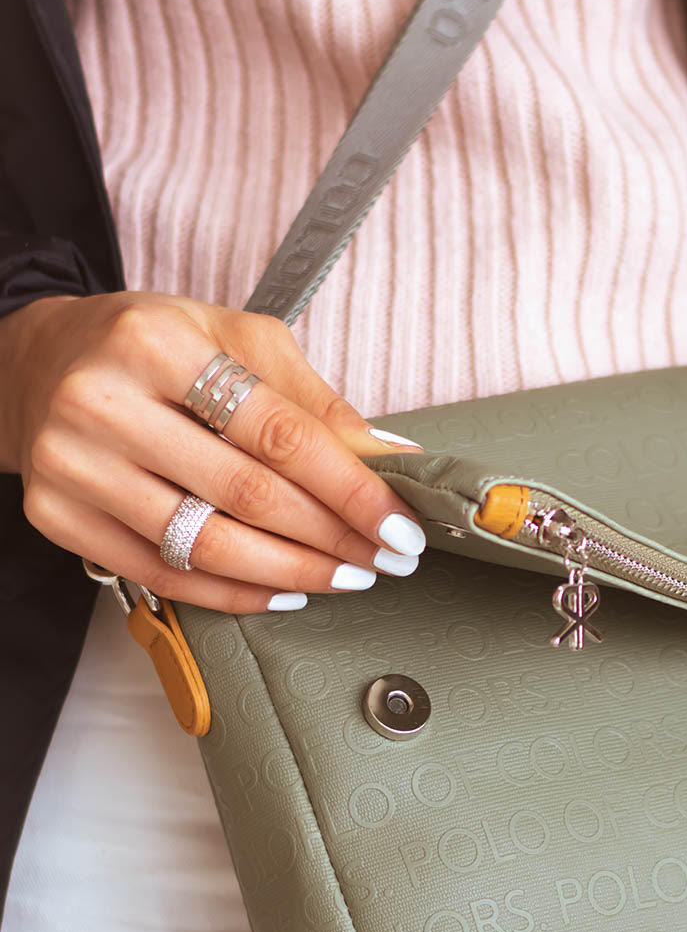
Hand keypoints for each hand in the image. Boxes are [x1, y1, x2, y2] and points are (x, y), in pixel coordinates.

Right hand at [0, 292, 425, 613]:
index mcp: (155, 344)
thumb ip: (312, 400)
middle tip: (386, 560)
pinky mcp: (57, 517)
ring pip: (205, 544)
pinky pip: (162, 575)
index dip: (350, 488)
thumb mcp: (234, 339)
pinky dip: (232, 591)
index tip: (401, 525)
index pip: (277, 432)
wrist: (40, 364)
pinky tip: (282, 591)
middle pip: (245, 494)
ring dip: (291, 572)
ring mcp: (72, 467)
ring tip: (344, 577)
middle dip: (332, 537)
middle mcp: (102, 404)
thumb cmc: (150, 346)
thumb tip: (391, 459)